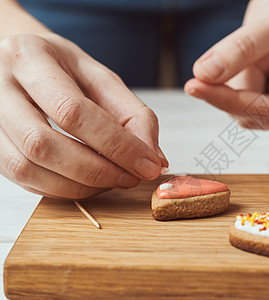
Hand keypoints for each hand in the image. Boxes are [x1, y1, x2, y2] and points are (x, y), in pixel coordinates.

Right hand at [0, 33, 167, 198]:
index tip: (148, 165)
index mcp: (30, 58)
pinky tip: (87, 182)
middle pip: (43, 144)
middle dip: (97, 170)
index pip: (73, 111)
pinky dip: (60, 188)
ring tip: (113, 180)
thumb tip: (154, 158)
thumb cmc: (63, 68)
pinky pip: (21, 178)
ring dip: (79, 185)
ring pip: (26, 167)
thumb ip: (133, 115)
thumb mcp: (101, 78)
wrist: (21, 62)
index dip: (116, 145)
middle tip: (131, 177)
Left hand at [185, 0, 268, 128]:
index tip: (194, 86)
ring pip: (247, 110)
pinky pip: (247, 103)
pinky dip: (243, 80)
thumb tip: (205, 75)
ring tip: (266, 51)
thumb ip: (240, 49)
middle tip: (252, 44)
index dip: (228, 100)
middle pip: (256, 115)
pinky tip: (262, 62)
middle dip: (241, 82)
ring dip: (243, 79)